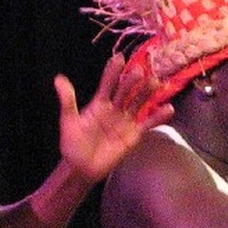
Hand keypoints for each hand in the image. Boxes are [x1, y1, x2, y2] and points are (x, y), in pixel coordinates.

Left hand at [55, 54, 173, 180]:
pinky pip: (148, 123)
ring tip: (156, 83)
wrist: (82, 168)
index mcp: (99, 103)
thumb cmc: (73, 145)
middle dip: (132, 81)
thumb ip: (68, 101)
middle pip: (126, 91)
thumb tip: (59, 78)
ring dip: (147, 93)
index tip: (119, 58)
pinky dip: (158, 116)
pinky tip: (168, 109)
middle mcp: (115, 108)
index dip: (113, 72)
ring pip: (139, 103)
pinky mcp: (134, 134)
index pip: (108, 84)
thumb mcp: (68, 122)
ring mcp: (126, 120)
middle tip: (139, 71)